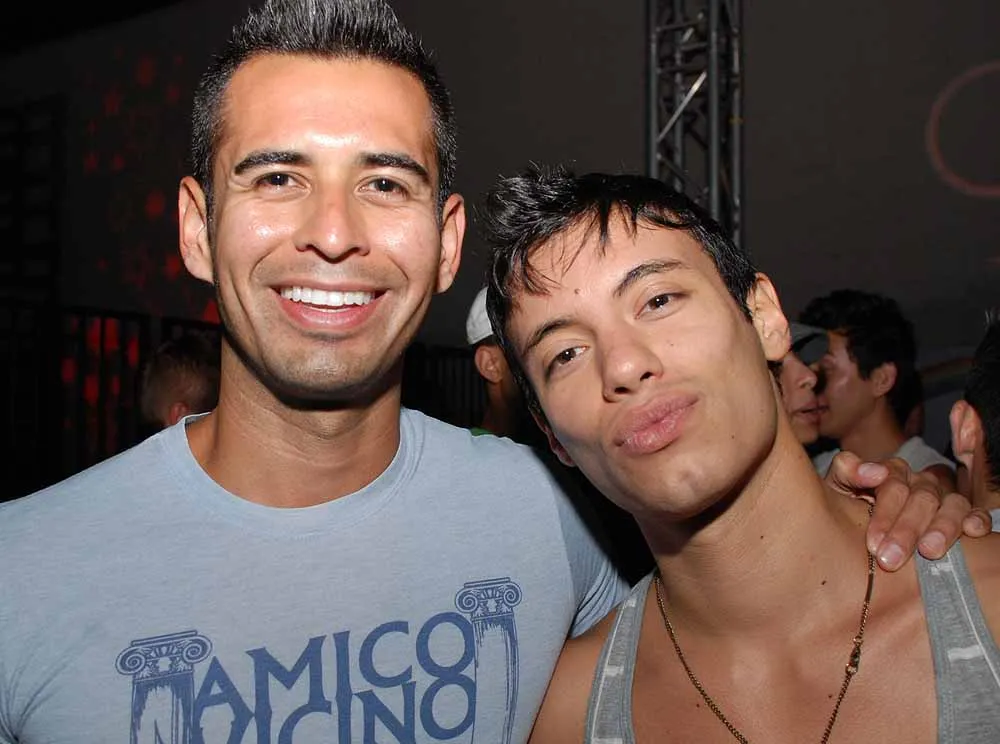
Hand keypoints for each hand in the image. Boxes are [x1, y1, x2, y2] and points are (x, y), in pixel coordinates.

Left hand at [824, 451, 991, 570]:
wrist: (855, 529)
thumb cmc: (848, 510)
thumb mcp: (838, 490)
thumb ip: (847, 472)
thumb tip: (874, 471)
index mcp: (891, 474)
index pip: (893, 485)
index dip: (884, 514)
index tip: (873, 544)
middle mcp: (920, 483)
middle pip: (921, 498)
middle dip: (906, 530)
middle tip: (891, 559)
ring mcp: (943, 498)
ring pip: (952, 504)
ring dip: (942, 528)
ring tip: (929, 552)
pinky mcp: (963, 515)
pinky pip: (975, 513)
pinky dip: (976, 520)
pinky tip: (972, 532)